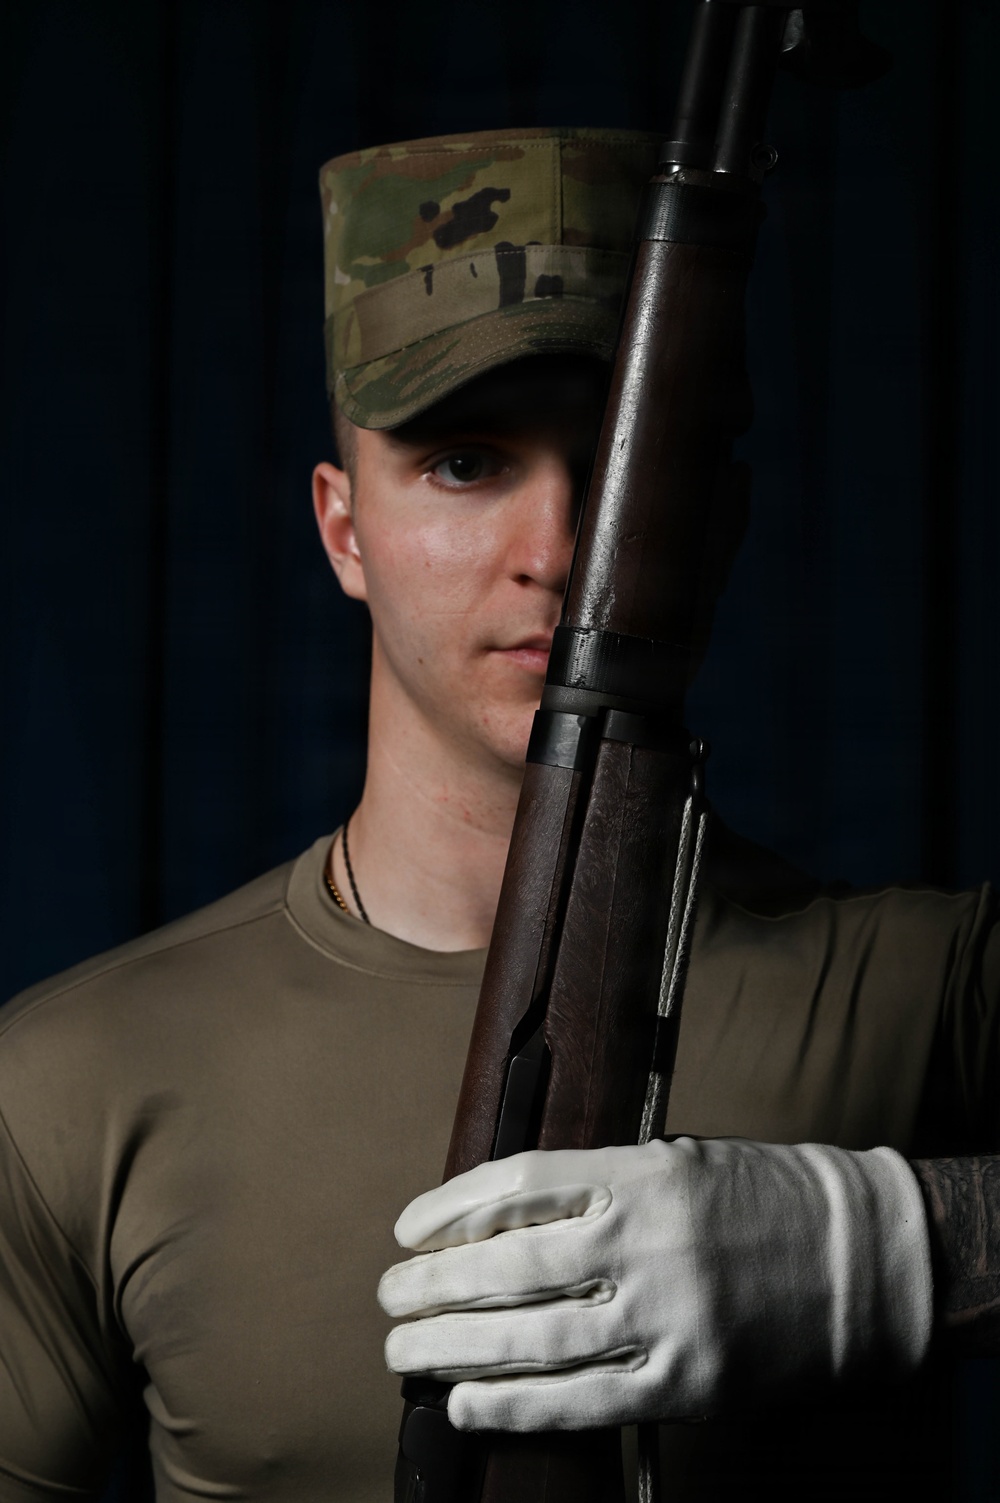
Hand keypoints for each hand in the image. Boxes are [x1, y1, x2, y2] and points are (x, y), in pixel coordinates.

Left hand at [378, 1138, 931, 1431]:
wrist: (862, 1263)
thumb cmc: (765, 1201)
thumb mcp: (679, 1162)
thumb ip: (598, 1186)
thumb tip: (500, 1222)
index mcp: (642, 1173)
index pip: (517, 1187)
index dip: (449, 1210)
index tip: (408, 1229)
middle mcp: (648, 1242)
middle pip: (511, 1267)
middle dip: (435, 1286)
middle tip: (390, 1299)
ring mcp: (668, 1317)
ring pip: (534, 1338)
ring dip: (455, 1349)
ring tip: (406, 1352)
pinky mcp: (688, 1384)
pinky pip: (583, 1400)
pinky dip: (516, 1405)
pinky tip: (468, 1403)